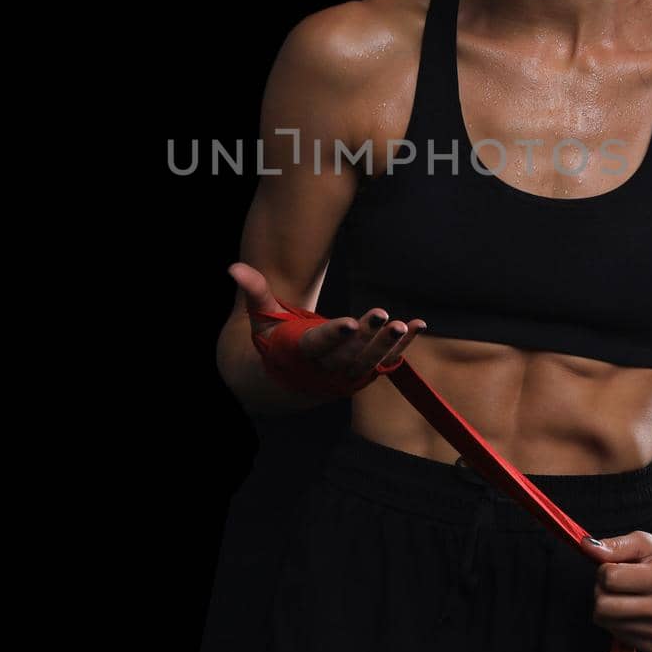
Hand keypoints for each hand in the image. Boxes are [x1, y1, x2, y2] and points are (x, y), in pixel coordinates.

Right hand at [228, 261, 425, 392]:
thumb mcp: (260, 319)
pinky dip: (401, 347)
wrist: (279, 384)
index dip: (335, 336)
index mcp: (299, 354)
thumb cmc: (271, 344)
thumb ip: (255, 292)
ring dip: (387, 344)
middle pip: (348, 355)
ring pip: (368, 362)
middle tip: (383, 315)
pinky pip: (383, 362)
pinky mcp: (359, 374)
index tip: (351, 323)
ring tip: (404, 325)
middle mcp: (324, 369)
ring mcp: (344, 376)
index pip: (319, 345)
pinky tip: (418, 325)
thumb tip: (233, 267)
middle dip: (367, 337)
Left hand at [584, 531, 651, 651]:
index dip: (604, 569)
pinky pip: (616, 635)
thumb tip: (586, 546)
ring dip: (608, 606)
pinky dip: (617, 621)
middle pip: (603, 606)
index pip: (609, 579)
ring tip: (626, 595)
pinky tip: (632, 609)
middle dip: (601, 590)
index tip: (616, 566)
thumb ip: (614, 545)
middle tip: (615, 582)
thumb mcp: (643, 542)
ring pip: (606, 621)